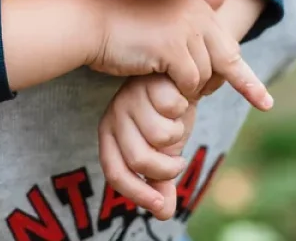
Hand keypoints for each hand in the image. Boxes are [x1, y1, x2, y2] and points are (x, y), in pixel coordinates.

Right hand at [86, 0, 272, 110]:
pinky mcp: (173, 47)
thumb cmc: (121, 23)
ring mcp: (186, 28)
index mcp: (197, 3)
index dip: (245, 78)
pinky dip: (177, 90)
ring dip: (188, 87)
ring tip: (163, 81)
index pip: (229, 45)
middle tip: (230, 99)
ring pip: (206, 75)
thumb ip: (193, 4)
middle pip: (225, 60)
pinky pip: (189, 82)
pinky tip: (158, 83)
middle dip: (230, 84)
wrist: (89, 25)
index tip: (265, 103)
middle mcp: (197, 12)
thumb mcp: (162, 13)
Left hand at [98, 74, 194, 219]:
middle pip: (140, 159)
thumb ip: (160, 182)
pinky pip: (172, 108)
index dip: (137, 194)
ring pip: (160, 136)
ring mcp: (130, 98)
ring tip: (177, 121)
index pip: (115, 173)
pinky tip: (182, 98)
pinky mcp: (149, 81)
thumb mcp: (163, 154)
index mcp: (111, 136)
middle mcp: (115, 117)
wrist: (179, 81)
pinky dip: (183, 108)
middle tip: (180, 160)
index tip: (161, 207)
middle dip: (168, 167)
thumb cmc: (167, 119)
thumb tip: (164, 215)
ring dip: (178, 133)